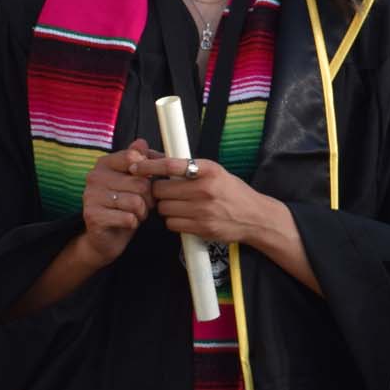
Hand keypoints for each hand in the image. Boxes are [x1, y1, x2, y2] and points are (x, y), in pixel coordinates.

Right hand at [81, 138, 154, 265]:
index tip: (148, 181)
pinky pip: (128, 218)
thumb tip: (142, 143)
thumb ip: (140, 160)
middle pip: (140, 183)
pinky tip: (126, 223)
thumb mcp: (135, 180)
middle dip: (148, 198)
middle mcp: (94, 176)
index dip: (149, 171)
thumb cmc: (124, 205)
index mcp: (104, 163)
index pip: (133, 157)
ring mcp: (91, 196)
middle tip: (142, 204)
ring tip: (134, 214)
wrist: (106, 237)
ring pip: (136, 202)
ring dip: (141, 212)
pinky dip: (133, 223)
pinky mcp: (93, 216)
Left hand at [150, 156, 272, 243]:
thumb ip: (190, 167)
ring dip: (165, 207)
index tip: (135, 166)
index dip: (149, 166)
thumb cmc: (232, 192)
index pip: (170, 165)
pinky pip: (172, 224)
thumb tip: (159, 161)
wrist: (255, 217)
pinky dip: (173, 221)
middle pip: (161, 190)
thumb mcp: (216, 172)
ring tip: (178, 204)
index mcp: (208, 169)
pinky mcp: (201, 228)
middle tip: (165, 191)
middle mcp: (204, 189)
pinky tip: (184, 216)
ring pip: (164, 209)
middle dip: (158, 191)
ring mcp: (203, 210)